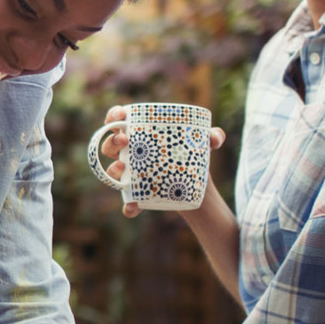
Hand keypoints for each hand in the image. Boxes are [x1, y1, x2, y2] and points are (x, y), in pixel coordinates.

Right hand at [101, 105, 225, 219]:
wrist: (195, 184)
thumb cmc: (191, 154)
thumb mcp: (203, 143)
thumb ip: (213, 135)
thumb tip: (214, 138)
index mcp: (138, 133)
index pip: (118, 121)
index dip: (114, 116)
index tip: (120, 116)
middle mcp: (129, 154)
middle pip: (109, 145)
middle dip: (112, 141)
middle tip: (124, 140)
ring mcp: (131, 175)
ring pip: (112, 172)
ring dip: (112, 170)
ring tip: (122, 168)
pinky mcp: (137, 194)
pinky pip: (127, 201)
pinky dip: (128, 205)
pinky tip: (132, 207)